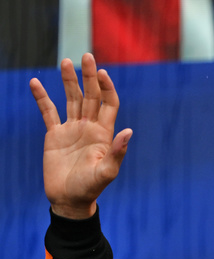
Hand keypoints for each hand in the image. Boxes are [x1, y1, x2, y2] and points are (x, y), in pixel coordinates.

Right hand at [29, 53, 131, 218]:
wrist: (69, 200)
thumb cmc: (90, 189)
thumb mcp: (106, 172)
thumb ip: (117, 152)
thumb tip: (129, 131)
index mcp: (103, 134)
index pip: (108, 104)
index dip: (106, 88)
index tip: (101, 73)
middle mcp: (89, 128)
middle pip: (91, 96)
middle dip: (88, 76)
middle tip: (86, 55)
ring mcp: (72, 130)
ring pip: (71, 99)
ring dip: (68, 81)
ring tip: (66, 62)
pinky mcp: (54, 135)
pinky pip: (48, 112)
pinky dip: (42, 98)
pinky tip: (36, 83)